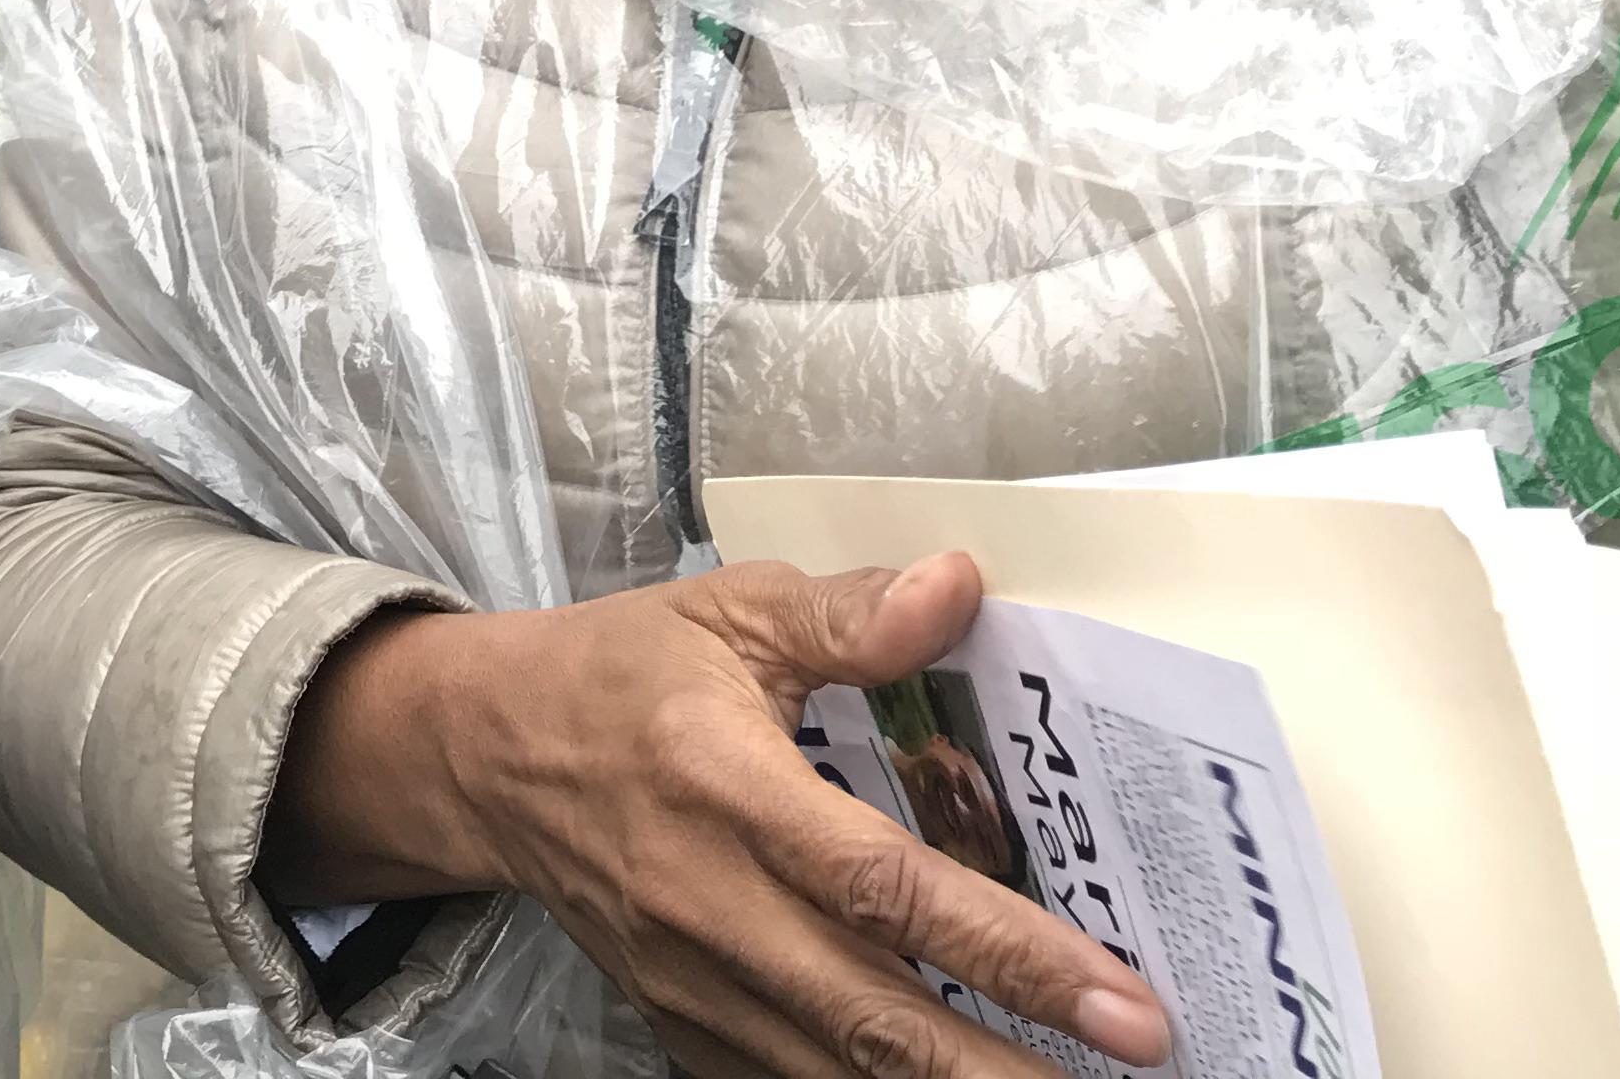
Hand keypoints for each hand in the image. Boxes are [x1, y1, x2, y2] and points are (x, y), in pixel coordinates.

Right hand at [267, 556, 1172, 1078]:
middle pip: (874, 1016)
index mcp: (724, 783)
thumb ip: (848, 613)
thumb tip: (962, 588)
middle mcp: (706, 899)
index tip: (1124, 1001)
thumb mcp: (728, 612)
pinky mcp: (678, 1023)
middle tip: (1136, 1068)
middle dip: (1007, 1068)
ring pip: (837, 1071)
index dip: (1009, 951)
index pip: (884, 887)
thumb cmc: (619, 674)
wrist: (483, 755)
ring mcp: (687, 978)